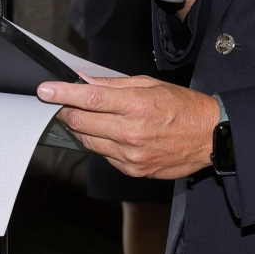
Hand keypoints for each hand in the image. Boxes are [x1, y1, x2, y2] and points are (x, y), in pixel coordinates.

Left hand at [37, 76, 220, 179]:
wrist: (209, 137)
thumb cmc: (182, 107)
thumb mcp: (150, 85)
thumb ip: (114, 86)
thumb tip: (84, 82)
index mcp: (138, 105)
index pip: (91, 99)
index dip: (63, 94)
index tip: (45, 90)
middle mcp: (132, 133)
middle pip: (83, 122)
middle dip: (66, 111)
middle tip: (58, 102)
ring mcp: (131, 156)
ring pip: (89, 141)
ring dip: (80, 128)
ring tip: (80, 116)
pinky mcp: (133, 171)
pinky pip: (104, 155)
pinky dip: (99, 142)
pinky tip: (106, 133)